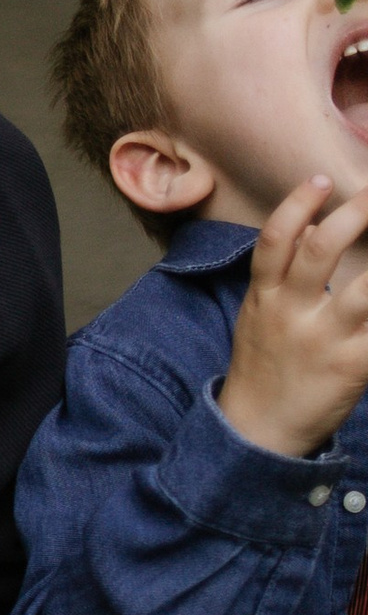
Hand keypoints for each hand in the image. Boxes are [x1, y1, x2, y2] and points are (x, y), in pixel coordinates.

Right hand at [218, 176, 367, 456]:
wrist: (258, 434)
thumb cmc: (264, 369)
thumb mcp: (258, 318)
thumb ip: (280, 276)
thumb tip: (310, 224)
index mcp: (265, 301)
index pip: (273, 242)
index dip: (296, 205)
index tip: (322, 179)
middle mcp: (292, 316)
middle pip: (319, 251)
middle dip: (356, 214)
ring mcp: (324, 341)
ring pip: (365, 289)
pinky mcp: (353, 367)